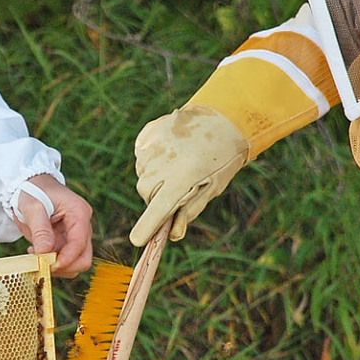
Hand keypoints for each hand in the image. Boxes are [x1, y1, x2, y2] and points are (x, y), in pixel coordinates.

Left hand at [13, 174, 92, 277]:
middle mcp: (83, 225)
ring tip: (36, 255)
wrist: (29, 185)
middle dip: (64, 266)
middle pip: (84, 258)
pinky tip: (37, 251)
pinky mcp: (68, 241)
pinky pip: (65, 259)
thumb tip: (44, 252)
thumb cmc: (32, 191)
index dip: (65, 259)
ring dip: (57, 265)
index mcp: (79, 213)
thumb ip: (40, 230)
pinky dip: (52, 262)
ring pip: (76, 262)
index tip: (47, 265)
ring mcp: (76, 234)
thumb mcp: (32, 207)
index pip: (79, 244)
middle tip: (42, 264)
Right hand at [129, 105, 249, 245]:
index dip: (147, 226)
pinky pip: (142, 155)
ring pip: (143, 173)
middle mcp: (163, 162)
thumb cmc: (221, 159)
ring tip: (177, 163)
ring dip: (155, 176)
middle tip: (177, 187)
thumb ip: (190, 210)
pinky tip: (170, 152)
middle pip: (146, 192)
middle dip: (156, 196)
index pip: (159, 208)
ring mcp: (153, 145)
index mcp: (183, 177)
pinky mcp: (147, 134)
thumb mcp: (211, 188)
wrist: (222, 118)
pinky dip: (152, 159)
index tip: (137, 240)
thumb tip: (172, 234)